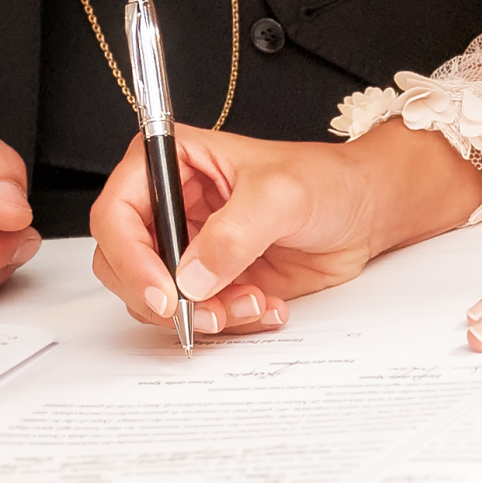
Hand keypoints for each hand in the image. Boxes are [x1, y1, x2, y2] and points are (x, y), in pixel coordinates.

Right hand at [89, 119, 481, 336]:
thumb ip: (235, 233)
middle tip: (207, 312)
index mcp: (171, 162)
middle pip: (124, 264)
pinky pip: (197, 313)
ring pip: (158, 298)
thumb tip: (192, 276)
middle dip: (163, 298)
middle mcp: (171, 205)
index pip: (117, 213)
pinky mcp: (212, 279)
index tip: (165, 293)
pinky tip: (267, 303)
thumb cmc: (327, 181)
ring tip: (253, 302)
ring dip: (202, 313)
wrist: (364, 213)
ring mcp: (188, 246)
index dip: (131, 258)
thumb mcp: (282, 194)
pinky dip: (228, 320)